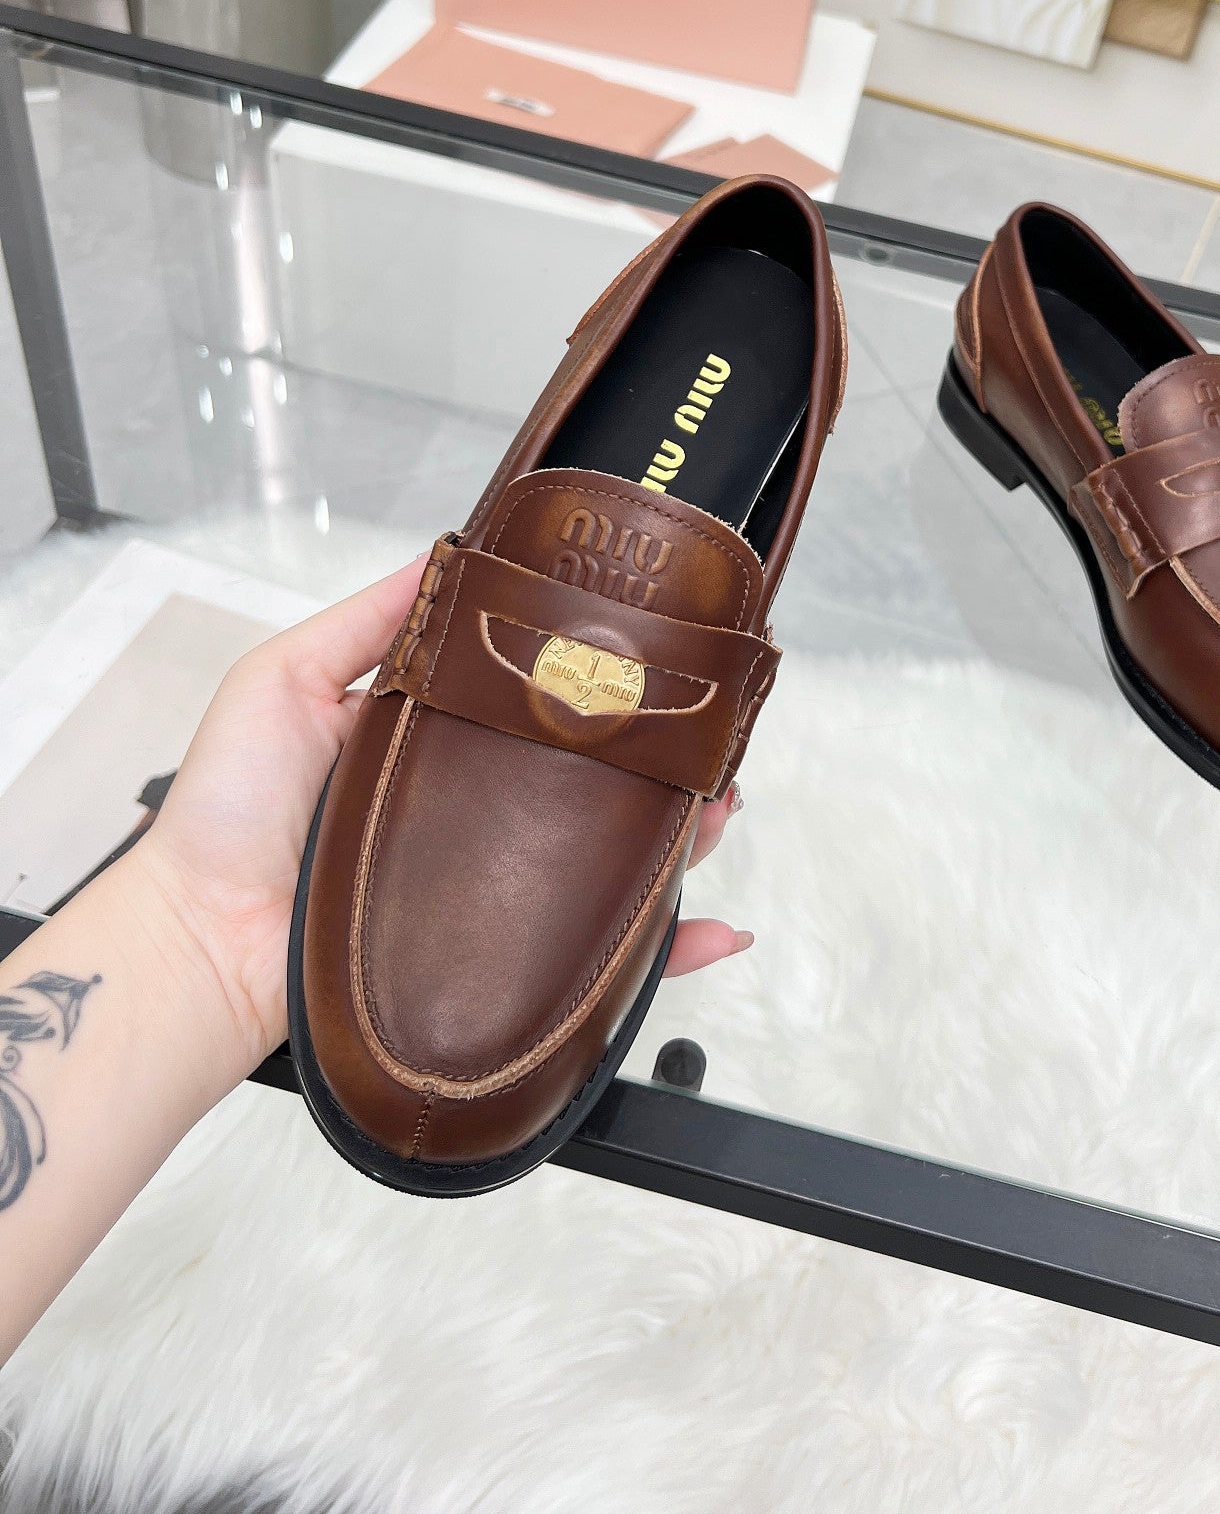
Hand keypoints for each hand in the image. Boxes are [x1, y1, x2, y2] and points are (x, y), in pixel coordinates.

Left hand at [137, 557, 748, 1072]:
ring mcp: (489, 893)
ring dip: (676, 843)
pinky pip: (596, 968)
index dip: (593, 690)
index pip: (532, 711)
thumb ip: (367, 623)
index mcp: (432, 747)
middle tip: (705, 745)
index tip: (648, 661)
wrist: (199, 945)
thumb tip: (451, 555)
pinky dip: (667, 951)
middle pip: (589, 788)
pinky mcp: (495, 961)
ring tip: (716, 813)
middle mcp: (470, 819)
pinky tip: (717, 929)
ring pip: (607, 867)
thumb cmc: (225, 816)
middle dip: (658, 768)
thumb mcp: (285, 680)